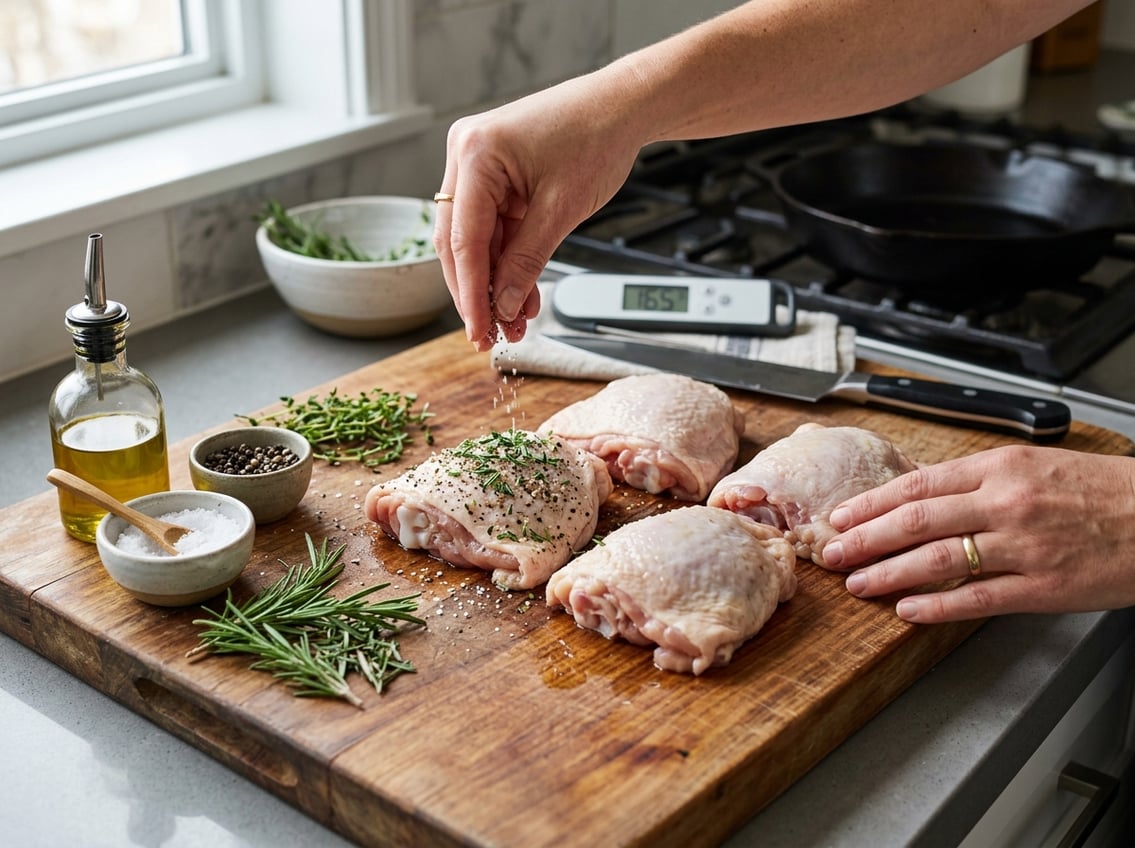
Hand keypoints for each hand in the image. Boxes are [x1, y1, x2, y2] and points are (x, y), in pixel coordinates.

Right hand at [432, 75, 644, 350]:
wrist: (622, 107)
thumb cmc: (597, 137)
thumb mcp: (562, 210)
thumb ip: (527, 261)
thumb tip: (503, 305)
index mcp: (476, 154)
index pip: (463, 240)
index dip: (471, 293)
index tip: (478, 330)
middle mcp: (466, 155)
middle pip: (458, 242)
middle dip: (477, 293)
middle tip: (490, 335)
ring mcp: (476, 164)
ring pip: (474, 241)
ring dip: (494, 283)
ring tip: (513, 322)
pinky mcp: (494, 176)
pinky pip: (493, 229)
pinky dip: (507, 262)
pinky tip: (519, 295)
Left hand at [820, 445, 1134, 622]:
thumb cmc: (1100, 491)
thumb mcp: (1033, 466)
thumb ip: (977, 480)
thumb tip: (920, 494)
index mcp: (1000, 467)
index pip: (918, 485)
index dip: (872, 504)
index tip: (842, 517)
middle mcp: (1006, 503)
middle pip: (915, 521)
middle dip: (864, 539)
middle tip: (831, 553)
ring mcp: (1023, 547)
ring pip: (937, 560)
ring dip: (888, 574)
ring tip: (858, 584)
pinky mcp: (1043, 587)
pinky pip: (977, 598)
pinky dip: (936, 606)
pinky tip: (908, 611)